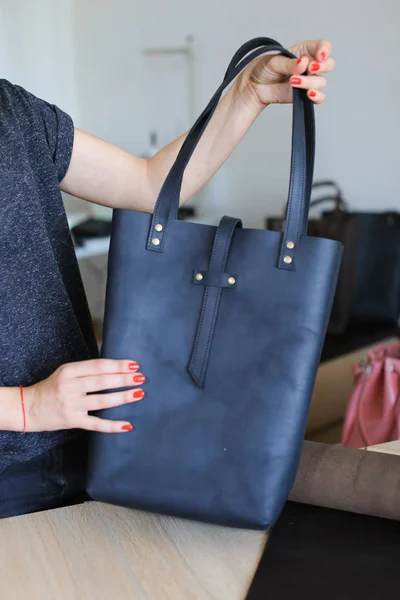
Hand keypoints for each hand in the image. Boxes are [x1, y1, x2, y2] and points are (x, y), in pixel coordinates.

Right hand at [23, 359, 144, 432]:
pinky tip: (127, 425)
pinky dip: (112, 425)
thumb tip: (115, 369)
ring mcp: (71, 405)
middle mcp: (70, 386)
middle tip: (141, 378)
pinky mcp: (72, 421)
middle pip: (102, 382)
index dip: (118, 365)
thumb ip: (86, 370)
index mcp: (69, 371)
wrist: (27, 408)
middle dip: (124, 379)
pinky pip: (96, 424)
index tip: (134, 365)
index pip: (98, 366)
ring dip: (123, 397)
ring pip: (102, 401)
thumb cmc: (50, 388)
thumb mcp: (65, 372)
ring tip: (139, 393)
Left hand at [237, 39, 334, 107]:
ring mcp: (308, 81)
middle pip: (329, 64)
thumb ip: (289, 63)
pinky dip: (317, 96)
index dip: (325, 50)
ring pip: (321, 82)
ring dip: (309, 82)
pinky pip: (319, 97)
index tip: (319, 56)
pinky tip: (309, 94)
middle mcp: (309, 65)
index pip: (323, 47)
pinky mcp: (304, 95)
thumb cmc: (263, 69)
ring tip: (293, 81)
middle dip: (323, 66)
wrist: (254, 87)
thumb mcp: (274, 61)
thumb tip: (303, 63)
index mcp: (304, 51)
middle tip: (310, 69)